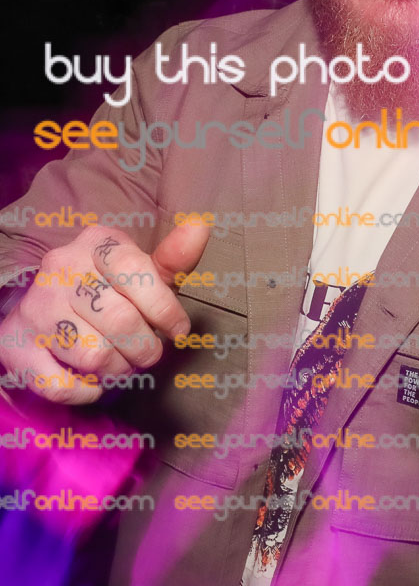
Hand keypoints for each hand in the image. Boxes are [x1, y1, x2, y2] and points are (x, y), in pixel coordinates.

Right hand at [0, 222, 209, 404]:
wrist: (42, 309)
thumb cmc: (106, 290)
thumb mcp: (141, 271)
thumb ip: (173, 258)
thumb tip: (201, 225)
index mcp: (96, 243)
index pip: (136, 271)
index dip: (164, 308)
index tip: (178, 330)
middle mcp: (60, 269)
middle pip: (120, 320)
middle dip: (145, 348)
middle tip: (147, 353)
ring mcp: (36, 307)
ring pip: (94, 356)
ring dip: (118, 371)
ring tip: (119, 362)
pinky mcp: (16, 346)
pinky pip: (62, 387)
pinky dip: (85, 392)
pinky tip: (91, 380)